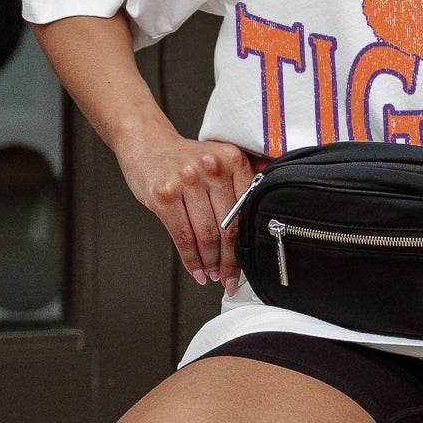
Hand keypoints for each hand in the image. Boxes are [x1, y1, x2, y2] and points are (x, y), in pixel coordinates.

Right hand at [116, 128, 258, 293]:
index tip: (249, 263)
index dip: (248, 243)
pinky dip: (190, 259)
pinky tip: (196, 270)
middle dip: (230, 260)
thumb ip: (247, 175)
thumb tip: (274, 201)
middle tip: (230, 277)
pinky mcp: (164, 195)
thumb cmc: (186, 158)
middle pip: (228, 226)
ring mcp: (186, 180)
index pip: (247, 210)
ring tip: (213, 274)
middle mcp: (212, 167)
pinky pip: (182, 236)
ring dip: (210, 263)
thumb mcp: (222, 157)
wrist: (148, 144)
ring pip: (205, 235)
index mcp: (232, 159)